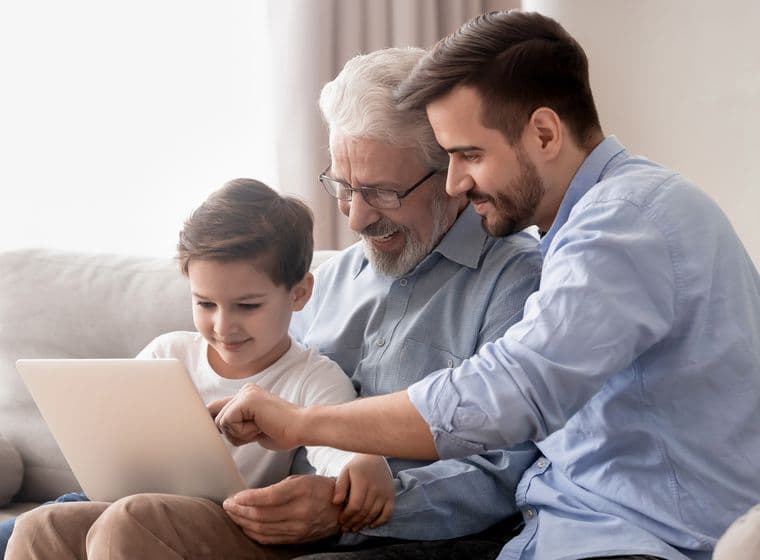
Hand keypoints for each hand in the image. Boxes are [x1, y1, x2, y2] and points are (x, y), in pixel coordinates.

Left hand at [211, 383, 303, 449]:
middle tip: (257, 431)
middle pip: (216, 418)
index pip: (216, 409)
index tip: (221, 432)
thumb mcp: (252, 428)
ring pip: (221, 422)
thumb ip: (236, 424)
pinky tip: (260, 427)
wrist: (301, 428)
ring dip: (240, 434)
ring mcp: (245, 393)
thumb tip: (216, 427)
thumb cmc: (282, 432)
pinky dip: (243, 432)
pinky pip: (228, 422)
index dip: (215, 424)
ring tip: (261, 428)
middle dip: (234, 433)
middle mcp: (244, 391)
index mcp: (246, 396)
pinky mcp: (246, 400)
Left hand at [222, 474, 340, 544]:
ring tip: (233, 515)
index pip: (267, 497)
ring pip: (262, 529)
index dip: (246, 498)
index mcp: (301, 491)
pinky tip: (246, 526)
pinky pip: (269, 539)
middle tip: (228, 505)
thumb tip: (251, 496)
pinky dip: (254, 533)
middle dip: (239, 511)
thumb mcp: (300, 479)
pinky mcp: (297, 538)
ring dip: (243, 523)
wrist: (340, 508)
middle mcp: (300, 511)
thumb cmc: (318, 488)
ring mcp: (298, 528)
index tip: (234, 496)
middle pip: (261, 516)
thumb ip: (277, 488)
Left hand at [333, 454, 394, 531]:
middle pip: (364, 512)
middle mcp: (375, 488)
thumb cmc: (357, 466)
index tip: (340, 521)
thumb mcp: (345, 472)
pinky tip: (370, 525)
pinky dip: (380, 522)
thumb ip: (340, 486)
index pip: (355, 506)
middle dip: (353, 523)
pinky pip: (388, 514)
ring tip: (355, 528)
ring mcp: (385, 493)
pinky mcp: (391, 496)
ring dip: (363, 524)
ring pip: (374, 515)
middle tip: (346, 528)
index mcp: (362, 482)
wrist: (375, 456)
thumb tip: (336, 502)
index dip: (347, 517)